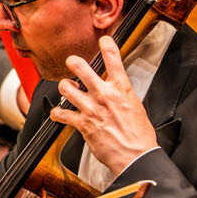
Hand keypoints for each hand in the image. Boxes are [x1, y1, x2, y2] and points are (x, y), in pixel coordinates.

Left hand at [51, 37, 156, 178]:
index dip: (107, 45)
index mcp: (122, 90)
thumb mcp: (136, 107)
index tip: (103, 40)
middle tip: (72, 63)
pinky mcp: (82, 124)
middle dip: (73, 62)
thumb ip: (121, 95)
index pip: (114, 60)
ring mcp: (91, 108)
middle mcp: (105, 95)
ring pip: (66, 87)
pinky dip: (57, 114)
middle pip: (81, 67)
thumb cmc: (139, 135)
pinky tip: (59, 114)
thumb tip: (115, 90)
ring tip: (67, 89)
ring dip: (64, 87)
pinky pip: (60, 113)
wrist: (136, 156)